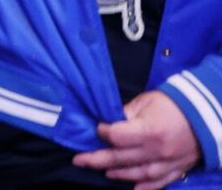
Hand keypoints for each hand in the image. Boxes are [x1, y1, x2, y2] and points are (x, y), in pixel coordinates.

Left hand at [71, 90, 199, 189]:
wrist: (205, 114)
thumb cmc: (171, 104)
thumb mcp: (145, 102)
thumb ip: (125, 115)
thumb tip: (107, 123)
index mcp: (150, 131)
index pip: (117, 137)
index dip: (103, 132)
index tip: (97, 128)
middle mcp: (158, 151)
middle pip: (122, 158)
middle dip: (97, 159)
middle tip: (78, 160)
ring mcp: (169, 163)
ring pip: (138, 173)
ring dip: (118, 174)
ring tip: (102, 171)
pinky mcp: (177, 169)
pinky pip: (160, 182)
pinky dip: (146, 187)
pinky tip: (133, 188)